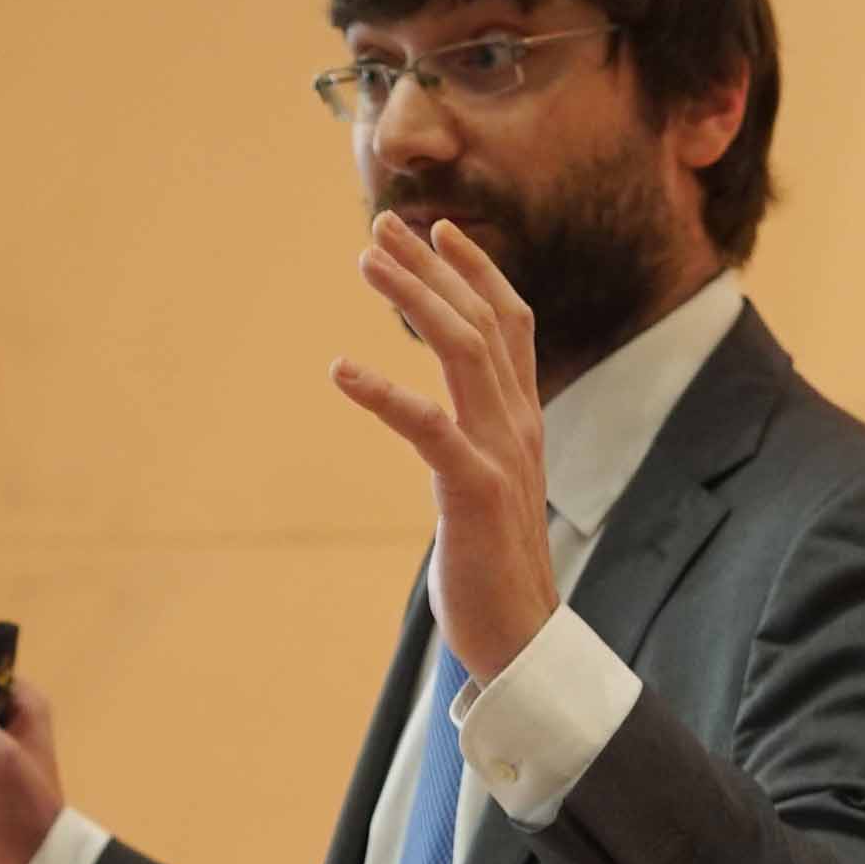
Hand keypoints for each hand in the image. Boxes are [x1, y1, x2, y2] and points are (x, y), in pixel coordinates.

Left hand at [332, 211, 560, 684]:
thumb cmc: (494, 567)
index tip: (438, 231)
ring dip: (413, 299)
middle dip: (430, 267)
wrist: (523, 637)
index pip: (511, 324)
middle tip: (379, 226)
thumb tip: (447, 421)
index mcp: (522, 421)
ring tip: (365, 262)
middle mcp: (518, 425)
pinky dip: (384, 392)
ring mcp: (501, 454)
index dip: (477, 271)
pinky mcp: (475, 491)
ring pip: (463, 351)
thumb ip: (476, 443)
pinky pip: (428, 427)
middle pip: (480, 320)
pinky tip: (340, 370)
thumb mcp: (489, 486)